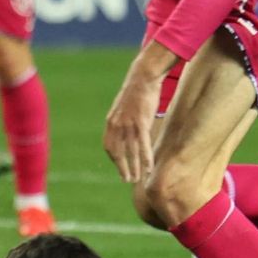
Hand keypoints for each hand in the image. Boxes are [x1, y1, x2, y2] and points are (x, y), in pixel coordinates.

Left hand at [102, 54, 165, 182]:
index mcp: (111, 122)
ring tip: (137, 179)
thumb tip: (124, 130)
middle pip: (118, 153)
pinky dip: (145, 158)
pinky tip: (148, 167)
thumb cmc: (136, 92)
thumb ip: (121, 120)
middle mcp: (117, 125)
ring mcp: (129, 124)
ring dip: (134, 167)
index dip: (114, 159)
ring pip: (131, 152)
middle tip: (128, 180)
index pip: (109, 146)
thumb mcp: (123, 107)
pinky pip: (143, 145)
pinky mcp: (141, 122)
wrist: (143, 77)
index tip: (120, 167)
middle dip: (123, 168)